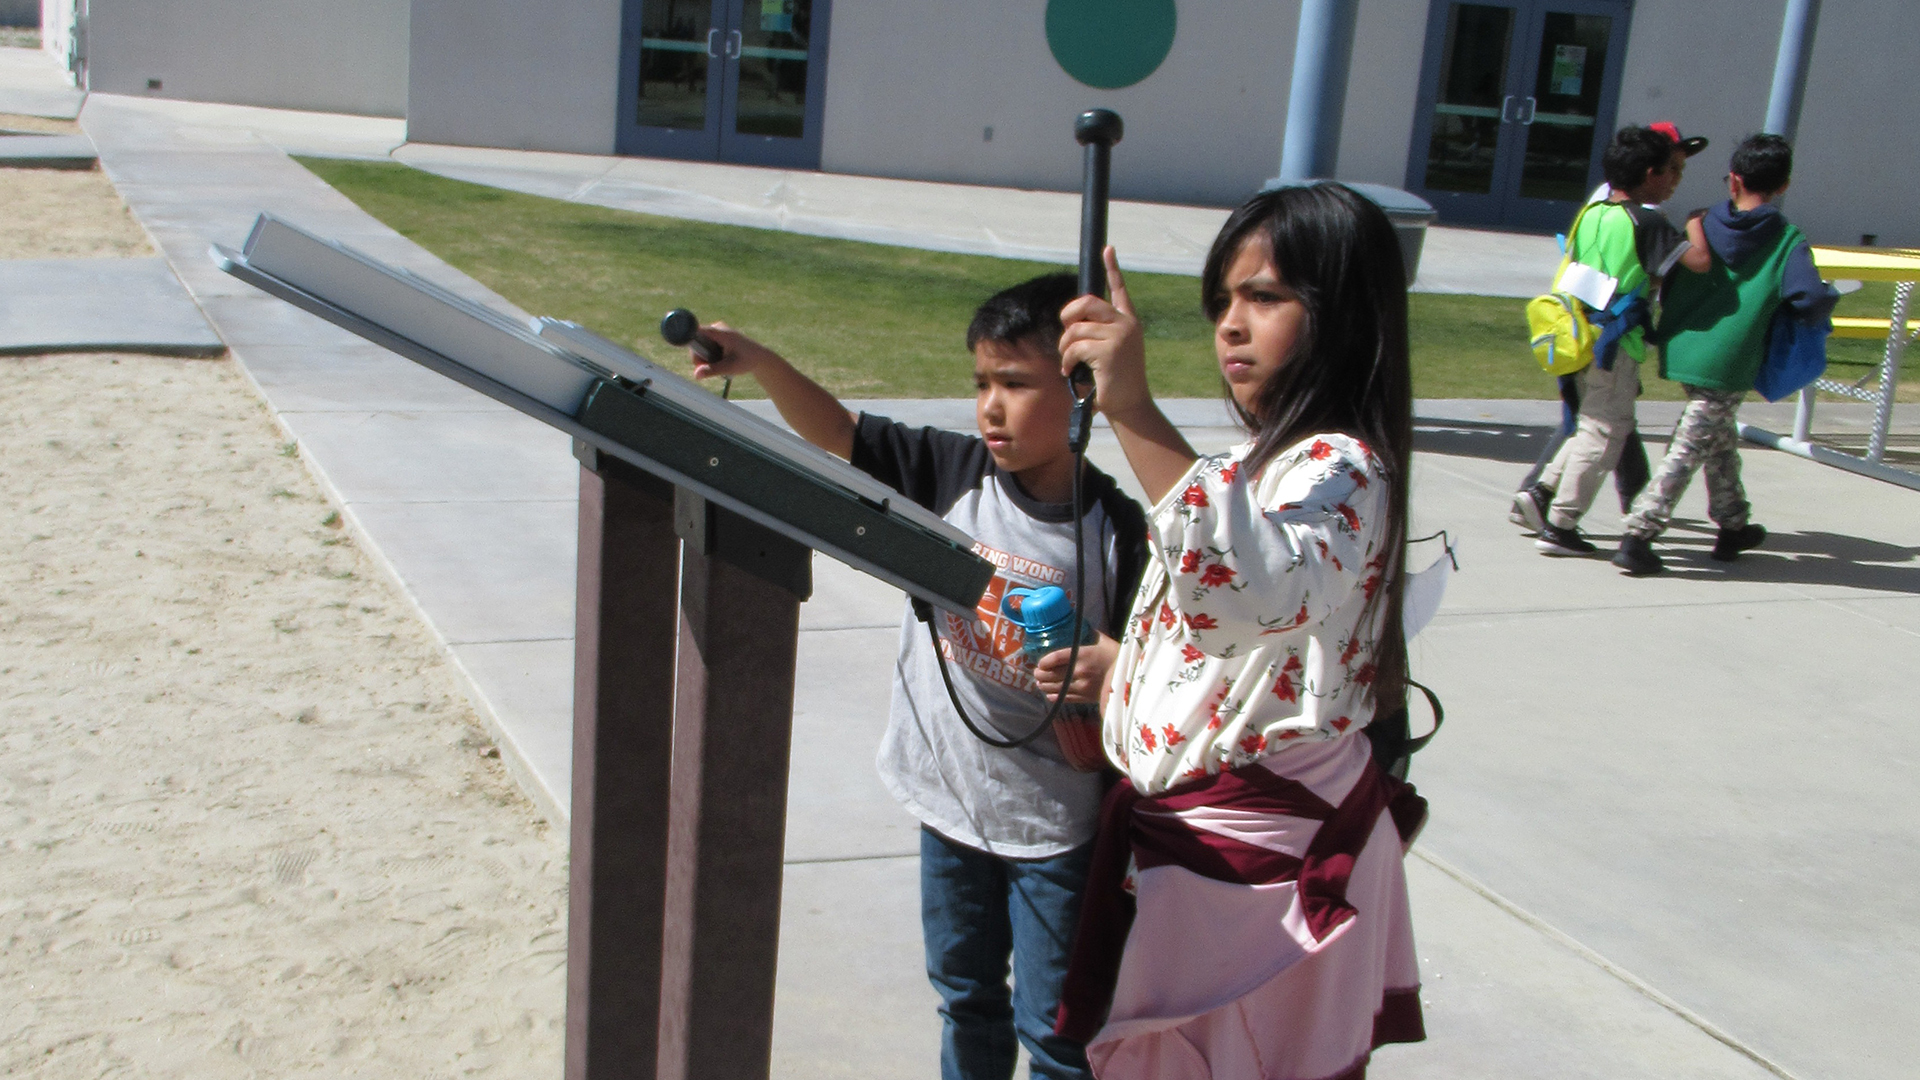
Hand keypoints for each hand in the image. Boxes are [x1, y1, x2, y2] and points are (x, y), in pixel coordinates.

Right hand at [684, 321, 785, 382]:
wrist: (760, 358)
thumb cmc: (747, 361)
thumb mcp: (730, 368)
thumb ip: (712, 370)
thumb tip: (696, 375)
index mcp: (720, 332)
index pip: (697, 331)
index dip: (686, 336)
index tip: (677, 339)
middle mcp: (717, 328)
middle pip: (696, 342)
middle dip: (699, 357)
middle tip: (708, 368)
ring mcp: (717, 331)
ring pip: (700, 345)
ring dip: (704, 358)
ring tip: (719, 364)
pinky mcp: (718, 336)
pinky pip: (705, 345)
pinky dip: (709, 355)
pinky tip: (719, 360)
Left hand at [1032, 633, 1119, 704]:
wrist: (1130, 678)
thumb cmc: (1117, 656)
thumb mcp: (1103, 641)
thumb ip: (1089, 635)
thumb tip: (1077, 627)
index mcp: (1083, 655)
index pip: (1055, 658)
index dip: (1044, 661)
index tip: (1040, 662)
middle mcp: (1079, 671)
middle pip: (1051, 674)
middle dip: (1040, 674)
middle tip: (1037, 672)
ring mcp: (1081, 686)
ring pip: (1056, 688)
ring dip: (1044, 685)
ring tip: (1040, 682)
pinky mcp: (1085, 698)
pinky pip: (1065, 698)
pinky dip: (1055, 697)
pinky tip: (1050, 694)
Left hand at [1058, 248, 1150, 421]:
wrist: (1130, 405)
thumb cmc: (1115, 381)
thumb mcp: (1110, 351)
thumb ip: (1097, 333)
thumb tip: (1072, 324)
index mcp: (1129, 321)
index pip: (1119, 289)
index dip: (1112, 268)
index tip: (1107, 249)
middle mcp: (1127, 324)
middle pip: (1087, 303)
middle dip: (1068, 315)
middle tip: (1065, 330)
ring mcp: (1119, 336)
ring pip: (1075, 330)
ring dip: (1065, 348)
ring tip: (1069, 363)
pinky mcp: (1109, 350)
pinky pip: (1075, 347)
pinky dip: (1066, 360)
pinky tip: (1070, 371)